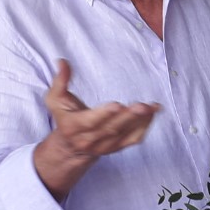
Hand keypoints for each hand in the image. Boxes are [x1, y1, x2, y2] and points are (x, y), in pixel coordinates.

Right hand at [33, 60, 159, 200]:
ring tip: (153, 107)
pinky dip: (145, 126)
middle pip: (111, 128)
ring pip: (125, 134)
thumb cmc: (65, 117)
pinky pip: (134, 139)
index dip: (104, 114)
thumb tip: (62, 62)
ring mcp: (105, 146)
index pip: (90, 122)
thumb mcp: (55, 99)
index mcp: (74, 127)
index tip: (117, 104)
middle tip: (142, 106)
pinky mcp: (117, 148)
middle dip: (128, 117)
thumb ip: (60, 81)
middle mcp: (89, 140)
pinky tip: (152, 113)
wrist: (70, 146)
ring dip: (141, 120)